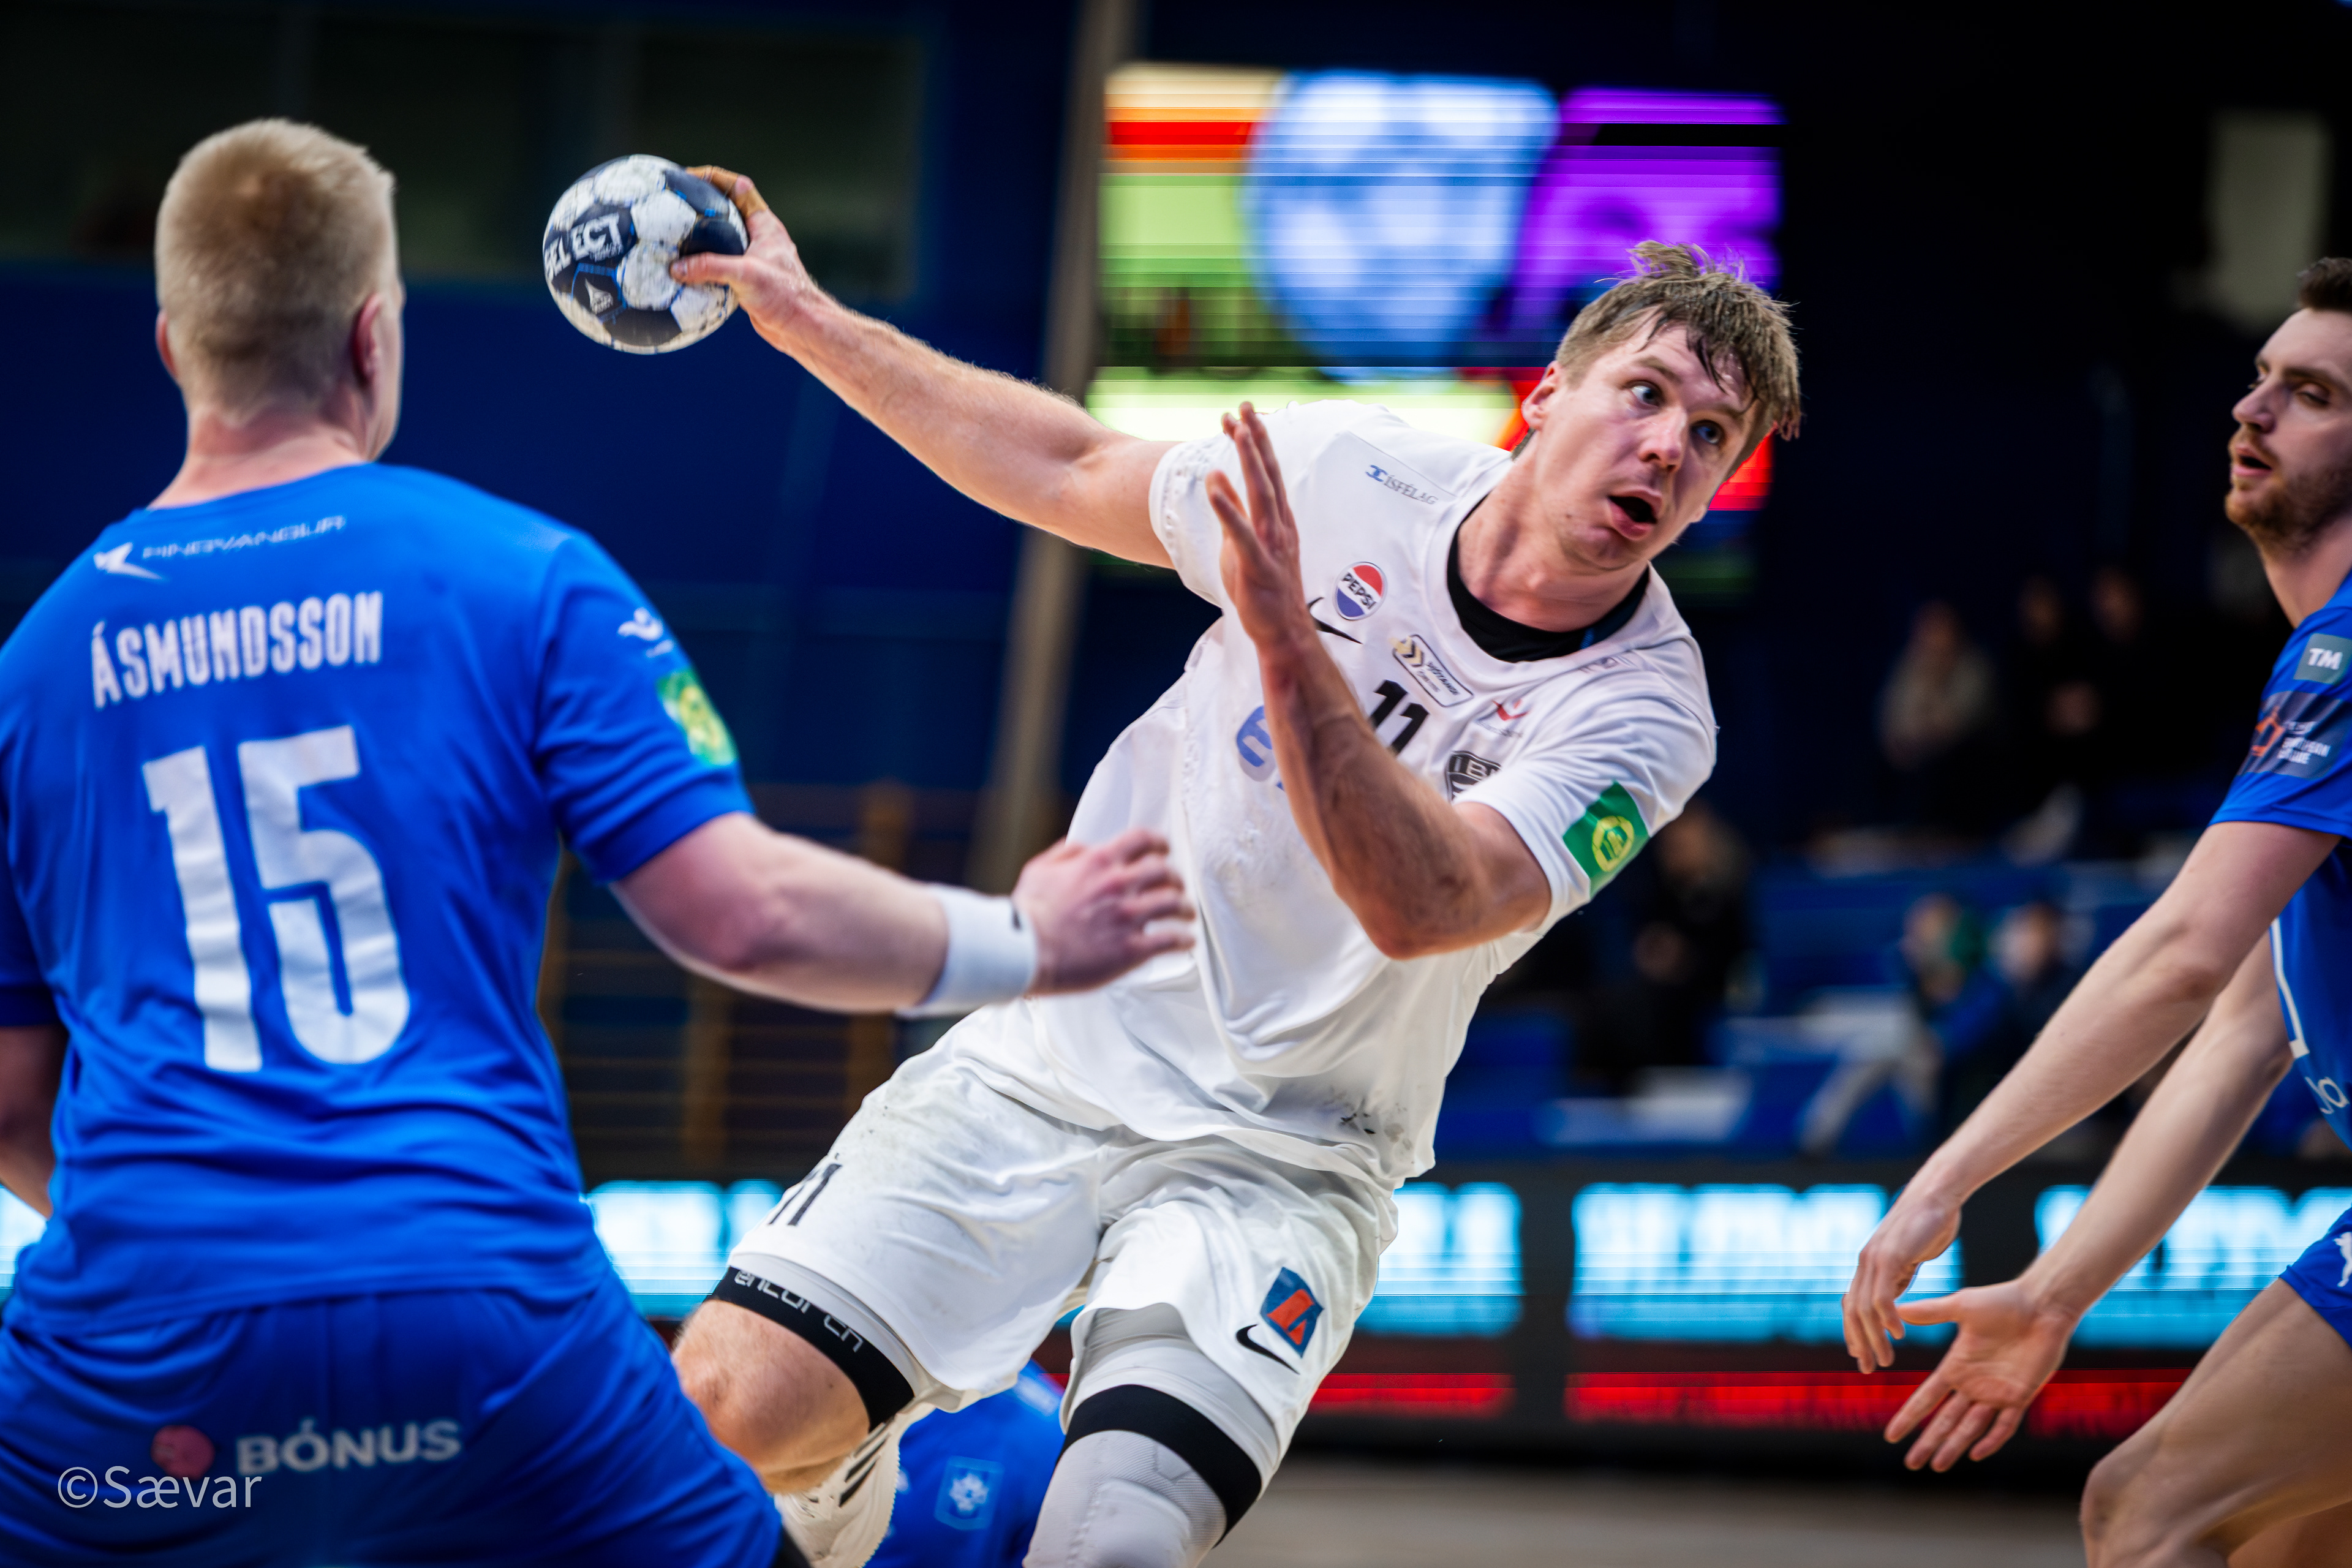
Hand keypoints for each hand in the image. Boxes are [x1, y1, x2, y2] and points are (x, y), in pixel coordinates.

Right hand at [671, 166, 825, 351]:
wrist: (801, 328)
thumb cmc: (786, 296)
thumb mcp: (746, 275)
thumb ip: (710, 268)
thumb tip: (676, 268)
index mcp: (764, 225)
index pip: (739, 188)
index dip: (715, 177)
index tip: (688, 177)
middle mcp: (758, 238)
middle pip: (726, 211)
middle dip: (701, 205)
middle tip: (673, 205)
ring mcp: (751, 259)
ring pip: (720, 240)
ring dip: (699, 238)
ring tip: (671, 236)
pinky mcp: (745, 280)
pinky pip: (718, 266)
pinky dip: (701, 266)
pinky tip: (682, 271)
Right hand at [1011, 829, 1193, 993]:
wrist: (1024, 952)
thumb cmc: (1027, 917)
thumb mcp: (1038, 871)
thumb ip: (1064, 854)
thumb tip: (1080, 847)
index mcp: (1098, 862)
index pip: (1141, 839)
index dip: (1158, 842)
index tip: (1163, 848)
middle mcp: (1118, 885)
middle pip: (1165, 871)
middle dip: (1174, 877)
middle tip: (1176, 885)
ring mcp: (1128, 917)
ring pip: (1175, 903)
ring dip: (1185, 908)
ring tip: (1187, 913)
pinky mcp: (1132, 948)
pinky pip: (1170, 940)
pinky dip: (1183, 939)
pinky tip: (1186, 941)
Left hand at [1206, 404, 1315, 660]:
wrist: (1281, 632)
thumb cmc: (1262, 588)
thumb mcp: (1241, 543)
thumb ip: (1232, 510)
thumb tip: (1218, 477)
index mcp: (1277, 520)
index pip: (1266, 472)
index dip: (1254, 441)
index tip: (1240, 413)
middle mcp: (1278, 526)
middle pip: (1268, 474)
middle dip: (1256, 438)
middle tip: (1246, 406)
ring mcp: (1271, 545)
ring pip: (1261, 495)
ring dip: (1250, 461)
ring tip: (1238, 431)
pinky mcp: (1257, 566)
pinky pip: (1241, 533)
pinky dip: (1228, 508)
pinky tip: (1215, 484)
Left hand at [1842, 1188, 1961, 1369]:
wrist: (1936, 1195)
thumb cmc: (1928, 1226)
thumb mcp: (1909, 1259)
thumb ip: (1897, 1279)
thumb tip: (1892, 1303)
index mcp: (1869, 1266)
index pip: (1852, 1307)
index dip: (1853, 1333)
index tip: (1860, 1357)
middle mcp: (1865, 1262)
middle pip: (1853, 1311)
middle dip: (1859, 1343)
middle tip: (1869, 1368)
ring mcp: (1875, 1257)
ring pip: (1864, 1308)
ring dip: (1873, 1338)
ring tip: (1885, 1359)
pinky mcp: (1890, 1254)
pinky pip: (1882, 1293)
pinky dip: (1887, 1318)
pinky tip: (1898, 1334)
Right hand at [1881, 1281, 2077, 1469]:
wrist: (2042, 1307)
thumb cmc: (2003, 1301)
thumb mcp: (1962, 1306)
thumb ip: (1930, 1312)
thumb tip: (1895, 1307)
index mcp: (1956, 1366)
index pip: (1927, 1398)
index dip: (1910, 1417)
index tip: (1892, 1435)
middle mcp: (1973, 1384)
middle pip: (1946, 1420)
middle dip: (1928, 1442)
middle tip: (1911, 1464)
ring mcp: (1997, 1393)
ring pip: (1971, 1427)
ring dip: (1954, 1446)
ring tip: (1937, 1467)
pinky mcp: (2021, 1396)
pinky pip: (2005, 1425)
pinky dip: (1991, 1440)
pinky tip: (1976, 1454)